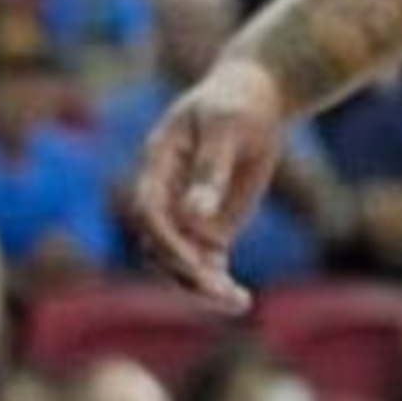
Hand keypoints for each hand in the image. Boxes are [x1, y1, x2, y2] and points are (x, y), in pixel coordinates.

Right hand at [131, 57, 290, 314]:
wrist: (252, 98)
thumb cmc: (236, 105)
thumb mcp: (227, 127)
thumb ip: (211, 169)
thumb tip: (194, 217)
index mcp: (157, 165)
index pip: (149, 211)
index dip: (167, 238)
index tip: (197, 259)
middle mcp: (164, 196)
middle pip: (159, 246)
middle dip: (185, 271)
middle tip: (220, 291)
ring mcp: (184, 214)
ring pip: (179, 261)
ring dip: (201, 286)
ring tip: (236, 302)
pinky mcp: (209, 226)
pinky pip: (206, 262)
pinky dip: (217, 283)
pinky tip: (239, 301)